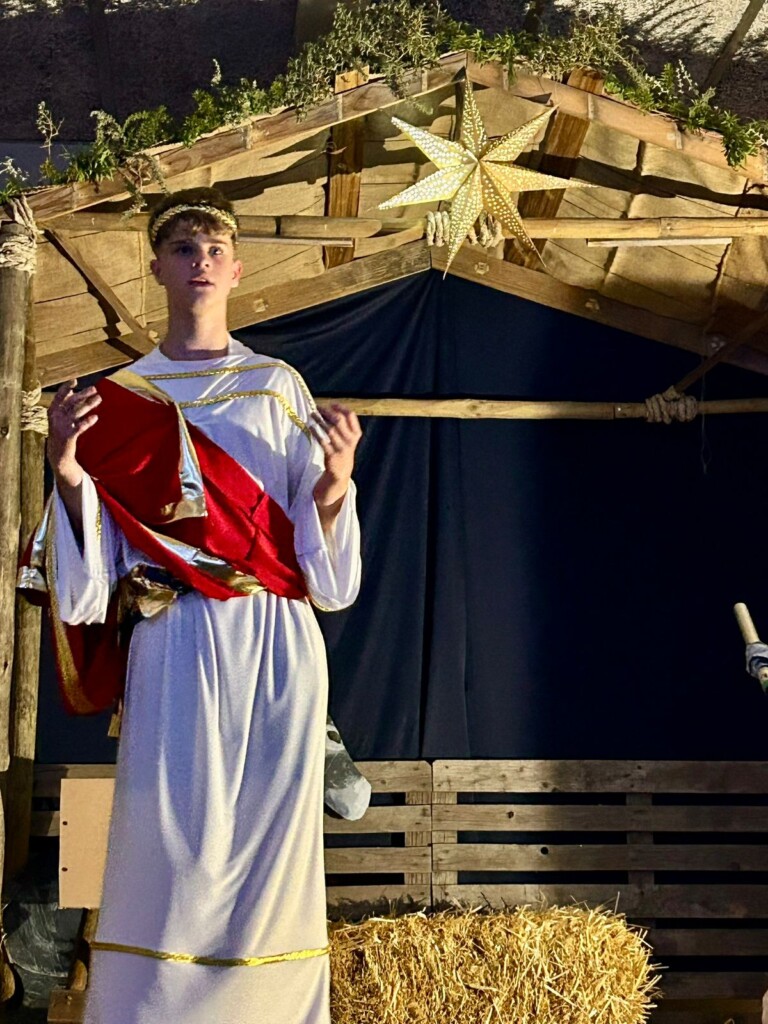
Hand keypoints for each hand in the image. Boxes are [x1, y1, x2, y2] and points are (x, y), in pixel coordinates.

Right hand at [47, 379, 101, 485]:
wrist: (57, 454)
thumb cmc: (61, 432)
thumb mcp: (59, 418)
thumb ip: (66, 406)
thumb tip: (74, 392)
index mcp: (53, 411)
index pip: (59, 397)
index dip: (66, 388)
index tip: (75, 380)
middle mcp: (56, 417)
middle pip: (71, 402)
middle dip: (83, 394)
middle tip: (95, 389)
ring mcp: (62, 427)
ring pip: (77, 412)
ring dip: (89, 404)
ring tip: (99, 398)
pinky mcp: (69, 436)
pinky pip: (79, 427)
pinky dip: (87, 421)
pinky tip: (95, 417)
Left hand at [310, 405, 361, 526]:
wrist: (340, 477)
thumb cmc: (340, 455)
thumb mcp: (347, 441)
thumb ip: (343, 428)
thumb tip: (329, 409)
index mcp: (355, 436)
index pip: (351, 416)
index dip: (340, 408)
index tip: (330, 404)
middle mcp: (350, 442)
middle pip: (339, 420)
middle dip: (328, 412)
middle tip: (318, 407)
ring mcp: (342, 449)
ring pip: (331, 429)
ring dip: (320, 420)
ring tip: (312, 413)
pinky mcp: (332, 457)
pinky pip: (323, 441)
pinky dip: (316, 432)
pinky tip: (310, 427)